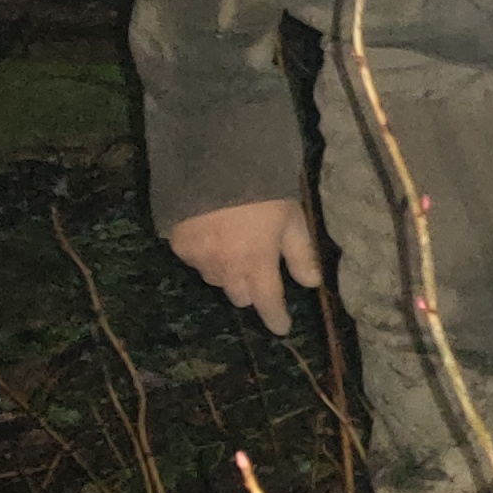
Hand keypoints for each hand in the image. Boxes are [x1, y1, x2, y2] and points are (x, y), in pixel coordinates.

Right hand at [169, 199, 321, 335]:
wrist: (214, 165)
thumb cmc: (263, 191)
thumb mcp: (292, 219)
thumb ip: (301, 253)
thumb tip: (312, 283)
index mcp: (257, 263)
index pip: (268, 301)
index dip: (276, 317)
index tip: (281, 328)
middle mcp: (226, 268)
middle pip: (240, 295)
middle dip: (251, 289)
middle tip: (258, 269)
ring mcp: (199, 259)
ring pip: (217, 280)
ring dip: (228, 273)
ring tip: (235, 247)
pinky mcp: (179, 246)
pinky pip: (196, 262)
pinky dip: (206, 255)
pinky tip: (213, 235)